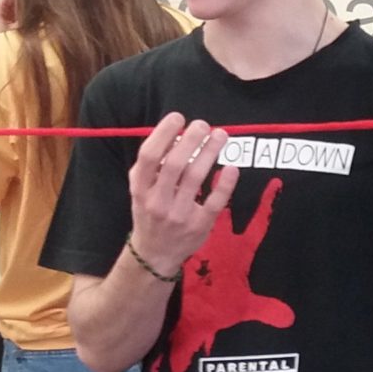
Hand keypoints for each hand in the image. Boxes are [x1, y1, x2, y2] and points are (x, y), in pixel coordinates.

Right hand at [125, 111, 239, 273]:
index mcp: (141, 189)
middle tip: (203, 124)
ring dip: (209, 152)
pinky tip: (232, 167)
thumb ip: (151, 165)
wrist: (155, 254)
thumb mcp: (140, 189)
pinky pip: (214, 202)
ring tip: (220, 135)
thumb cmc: (149, 212)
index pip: (149, 156)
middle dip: (192, 139)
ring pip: (195, 178)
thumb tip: (174, 133)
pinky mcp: (199, 225)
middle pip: (175, 164)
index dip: (163, 133)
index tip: (178, 118)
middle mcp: (157, 201)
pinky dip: (225, 183)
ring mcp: (179, 215)